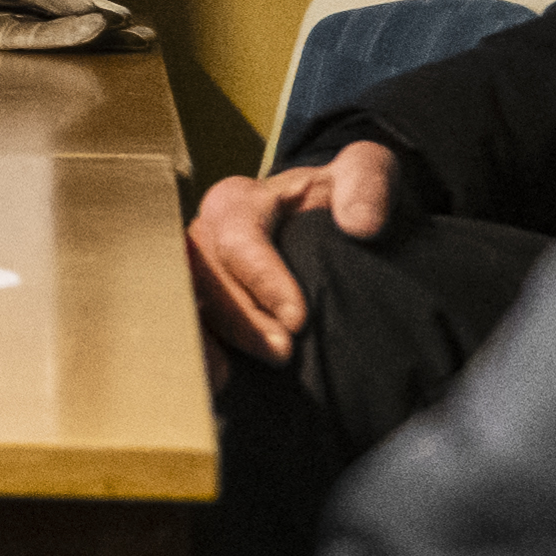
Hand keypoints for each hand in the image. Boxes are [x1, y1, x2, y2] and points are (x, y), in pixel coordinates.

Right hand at [184, 137, 405, 364]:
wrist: (328, 223)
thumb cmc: (340, 196)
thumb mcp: (364, 171)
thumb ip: (366, 185)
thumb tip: (361, 225)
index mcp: (238, 201)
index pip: (238, 239)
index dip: (263, 279)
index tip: (298, 319)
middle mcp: (206, 238)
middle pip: (205, 279)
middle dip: (239, 320)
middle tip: (282, 355)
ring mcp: (197, 276)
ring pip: (188, 306)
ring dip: (210, 342)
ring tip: (232, 379)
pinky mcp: (201, 307)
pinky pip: (189, 331)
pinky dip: (198, 356)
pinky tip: (214, 384)